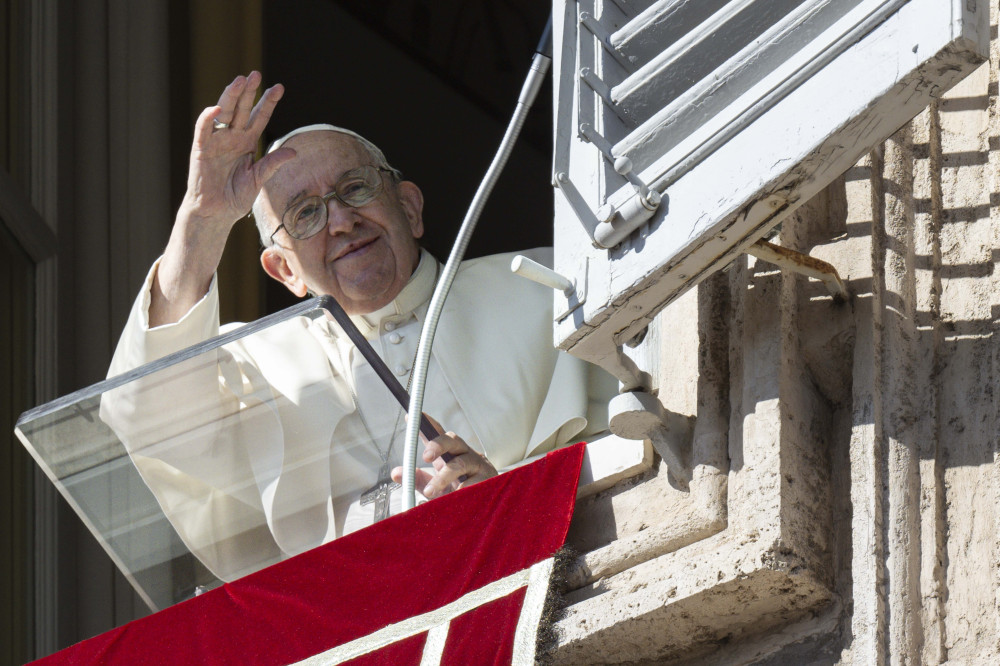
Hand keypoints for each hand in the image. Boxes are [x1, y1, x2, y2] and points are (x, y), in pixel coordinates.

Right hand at [181, 71, 293, 226]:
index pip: (259, 117)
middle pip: (242, 109)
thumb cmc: (235, 197)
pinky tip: (216, 107)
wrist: (215, 213)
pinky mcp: (201, 149)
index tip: (279, 87)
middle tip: (256, 74)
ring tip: (239, 80)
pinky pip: (204, 130)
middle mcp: (232, 137)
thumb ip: (272, 164)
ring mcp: (217, 141)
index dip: (268, 103)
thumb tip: (293, 152)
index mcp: (247, 142)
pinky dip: (208, 118)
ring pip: (224, 113)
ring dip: (230, 96)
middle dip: (249, 92)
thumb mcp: (258, 179)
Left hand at [391, 414, 496, 499]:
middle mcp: (463, 453)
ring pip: (460, 463)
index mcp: (449, 453)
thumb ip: (418, 479)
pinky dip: (463, 489)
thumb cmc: (459, 489)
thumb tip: (396, 473)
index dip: (426, 424)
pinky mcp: (488, 477)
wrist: (487, 502)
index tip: (411, 417)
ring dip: (444, 477)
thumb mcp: (436, 486)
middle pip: (452, 440)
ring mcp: (477, 464)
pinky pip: (474, 480)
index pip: (438, 434)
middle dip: (438, 445)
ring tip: (431, 491)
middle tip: (426, 456)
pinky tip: (456, 497)